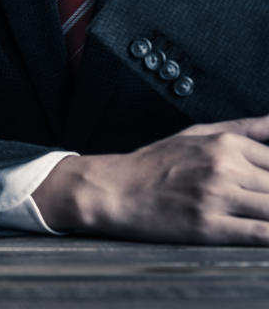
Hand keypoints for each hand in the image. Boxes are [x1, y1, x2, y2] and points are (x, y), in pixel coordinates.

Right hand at [33, 115, 268, 244]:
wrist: (112, 189)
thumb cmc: (152, 164)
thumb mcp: (197, 133)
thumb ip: (246, 128)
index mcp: (226, 144)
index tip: (266, 187)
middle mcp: (224, 168)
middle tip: (260, 200)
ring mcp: (216, 197)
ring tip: (258, 214)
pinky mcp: (207, 227)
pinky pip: (260, 235)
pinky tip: (266, 237)